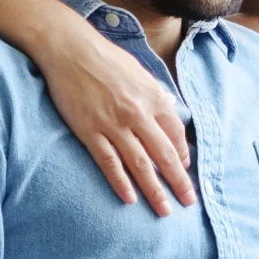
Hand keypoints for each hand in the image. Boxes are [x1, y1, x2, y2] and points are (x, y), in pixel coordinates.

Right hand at [29, 16, 195, 211]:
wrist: (69, 48)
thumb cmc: (105, 58)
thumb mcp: (139, 72)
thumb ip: (155, 95)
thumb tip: (170, 112)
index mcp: (153, 97)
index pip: (176, 136)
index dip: (182, 157)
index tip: (184, 171)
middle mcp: (138, 114)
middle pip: (164, 155)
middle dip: (179, 182)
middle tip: (189, 203)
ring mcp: (113, 124)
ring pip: (140, 165)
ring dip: (154, 190)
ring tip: (164, 210)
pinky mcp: (90, 131)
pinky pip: (109, 162)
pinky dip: (120, 182)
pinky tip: (129, 198)